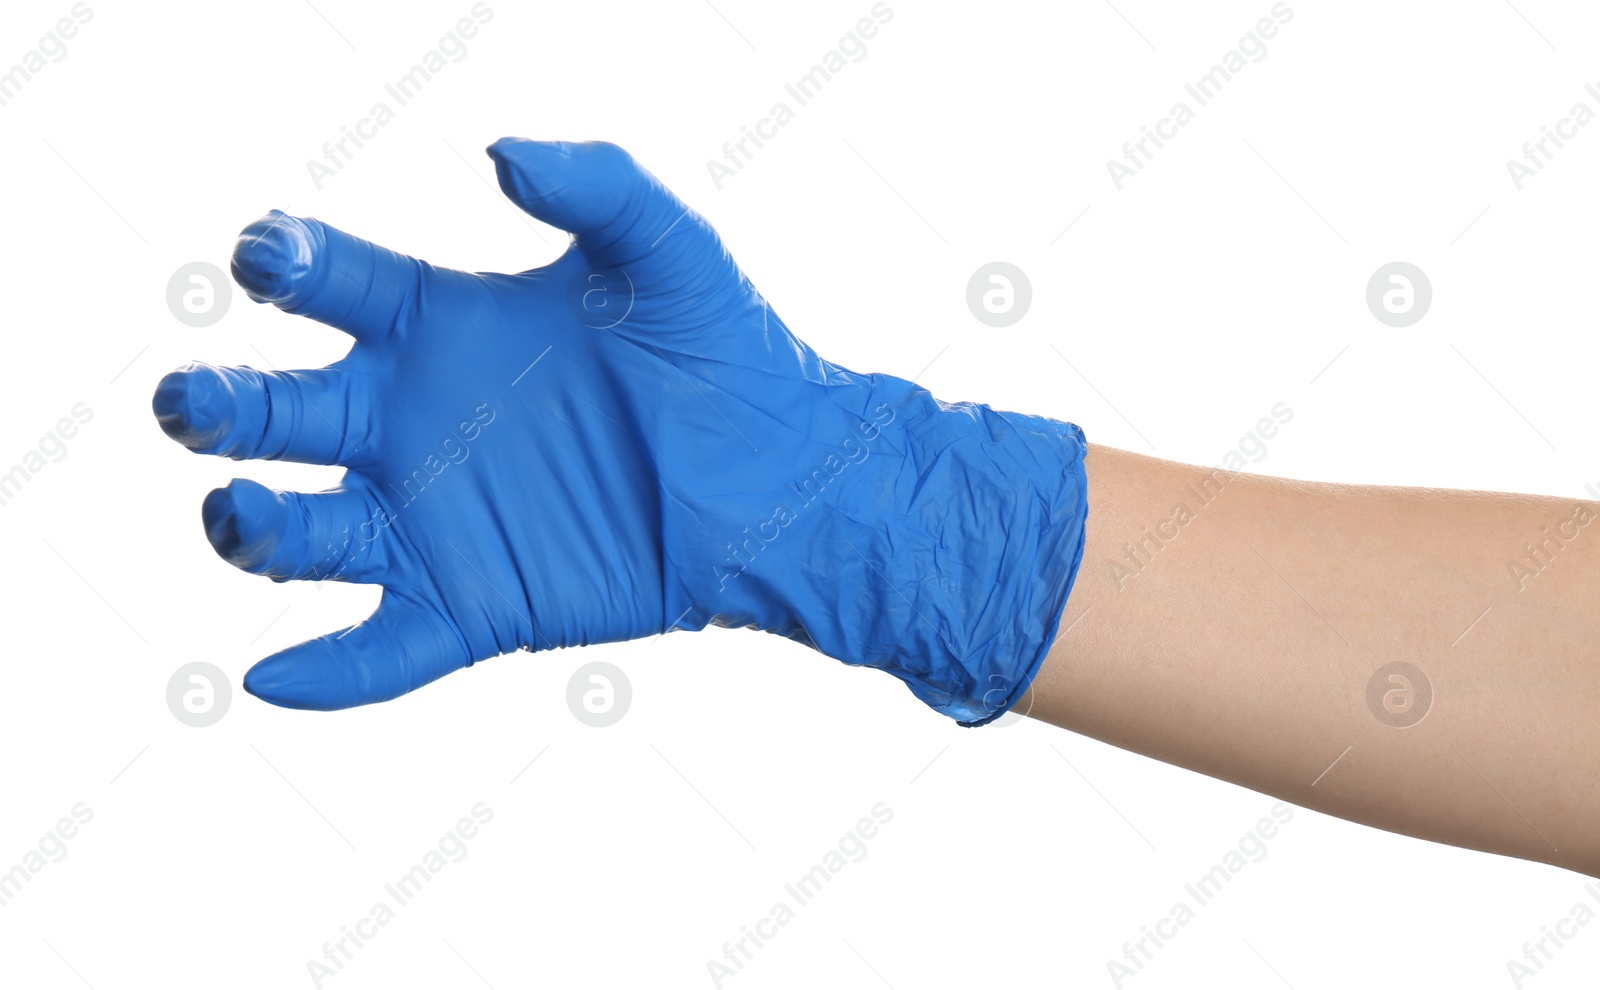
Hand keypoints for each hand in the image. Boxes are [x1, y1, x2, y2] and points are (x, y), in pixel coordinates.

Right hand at [153, 139, 1087, 721]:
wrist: (784, 479)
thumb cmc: (727, 353)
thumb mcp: (668, 250)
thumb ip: (597, 182)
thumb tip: (499, 153)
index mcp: (438, 324)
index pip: (326, 287)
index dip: (282, 265)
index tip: (270, 257)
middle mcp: (412, 422)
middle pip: (275, 413)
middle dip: (219, 405)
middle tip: (196, 403)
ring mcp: (432, 519)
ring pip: (301, 533)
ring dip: (250, 527)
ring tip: (244, 512)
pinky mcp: (473, 605)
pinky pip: (380, 649)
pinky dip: (326, 672)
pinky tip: (274, 678)